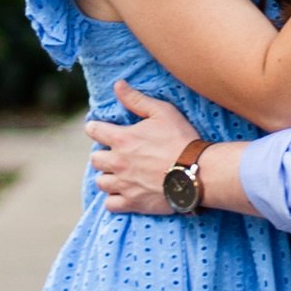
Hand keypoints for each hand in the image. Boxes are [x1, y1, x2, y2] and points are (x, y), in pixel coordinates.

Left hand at [88, 82, 197, 214]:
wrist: (197, 172)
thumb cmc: (181, 139)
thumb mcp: (162, 112)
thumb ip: (136, 99)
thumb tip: (118, 85)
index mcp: (122, 139)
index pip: (94, 130)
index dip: (96, 128)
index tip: (102, 130)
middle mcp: (117, 162)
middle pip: (95, 160)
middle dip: (103, 156)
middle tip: (117, 155)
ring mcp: (123, 184)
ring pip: (101, 182)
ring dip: (108, 178)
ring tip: (121, 175)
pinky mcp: (132, 202)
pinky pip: (111, 205)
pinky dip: (115, 200)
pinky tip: (124, 193)